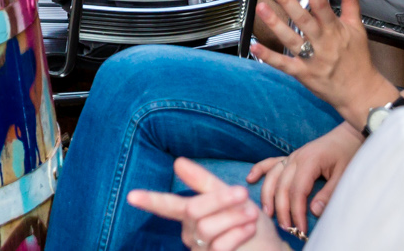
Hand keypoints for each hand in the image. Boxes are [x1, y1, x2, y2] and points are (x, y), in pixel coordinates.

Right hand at [127, 158, 282, 250]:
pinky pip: (220, 245)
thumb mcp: (231, 197)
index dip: (150, 200)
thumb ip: (204, 182)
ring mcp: (202, 250)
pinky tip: (250, 228)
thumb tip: (177, 162)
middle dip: (218, 200)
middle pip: (193, 210)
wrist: (271, 249)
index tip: (132, 196)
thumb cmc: (251, 224)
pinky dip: (238, 233)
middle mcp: (191, 234)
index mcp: (190, 215)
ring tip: (252, 214)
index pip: (167, 205)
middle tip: (243, 194)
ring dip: (233, 218)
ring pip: (207, 228)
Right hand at [248, 126, 362, 236]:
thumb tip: (313, 211)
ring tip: (267, 212)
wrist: (349, 136)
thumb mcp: (344, 175)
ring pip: (273, 175)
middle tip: (286, 228)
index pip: (297, 191)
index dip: (296, 211)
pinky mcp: (291, 156)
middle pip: (282, 186)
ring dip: (267, 194)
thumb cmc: (348, 154)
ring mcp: (292, 156)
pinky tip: (250, 179)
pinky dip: (259, 169)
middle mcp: (296, 158)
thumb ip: (329, 193)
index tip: (300, 228)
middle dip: (282, 209)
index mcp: (309, 162)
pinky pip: (271, 163)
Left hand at [249, 0, 396, 124]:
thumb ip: (350, 0)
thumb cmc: (358, 58)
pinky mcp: (304, 74)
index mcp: (335, 30)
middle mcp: (323, 43)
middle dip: (288, 2)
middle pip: (304, 20)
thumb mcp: (357, 27)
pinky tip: (255, 47)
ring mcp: (312, 59)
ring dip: (275, 24)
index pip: (322, 5)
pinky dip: (269, 57)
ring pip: (291, 39)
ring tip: (261, 8)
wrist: (362, 93)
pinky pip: (284, 65)